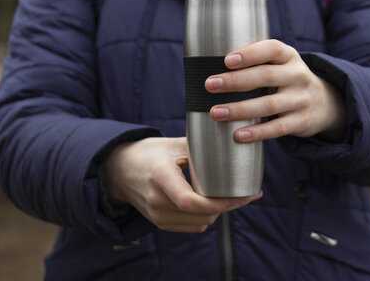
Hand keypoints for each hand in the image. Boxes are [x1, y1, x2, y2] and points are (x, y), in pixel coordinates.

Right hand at [103, 137, 261, 232]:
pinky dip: (207, 217)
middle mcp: (156, 200)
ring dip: (219, 212)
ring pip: (200, 222)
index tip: (240, 194)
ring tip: (234, 197)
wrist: (120, 170)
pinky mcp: (160, 223)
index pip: (189, 201)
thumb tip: (233, 142)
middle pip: (200, 214)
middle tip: (249, 193)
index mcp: (160, 176)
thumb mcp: (173, 144)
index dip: (218, 202)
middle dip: (228, 206)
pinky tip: (215, 203)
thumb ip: (201, 148)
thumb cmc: (150, 153)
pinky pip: (193, 226)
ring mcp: (157, 215)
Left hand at [205, 39, 346, 141]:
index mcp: (289, 56)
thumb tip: (210, 67)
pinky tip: (238, 135)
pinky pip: (277, 128)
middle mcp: (297, 75)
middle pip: (266, 76)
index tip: (226, 60)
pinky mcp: (300, 122)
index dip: (250, 54)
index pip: (271, 49)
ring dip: (239, 109)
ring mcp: (300, 100)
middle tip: (210, 85)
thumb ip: (256, 62)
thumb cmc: (287, 80)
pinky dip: (257, 132)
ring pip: (268, 105)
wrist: (325, 103)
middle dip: (235, 81)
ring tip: (216, 112)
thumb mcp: (281, 64)